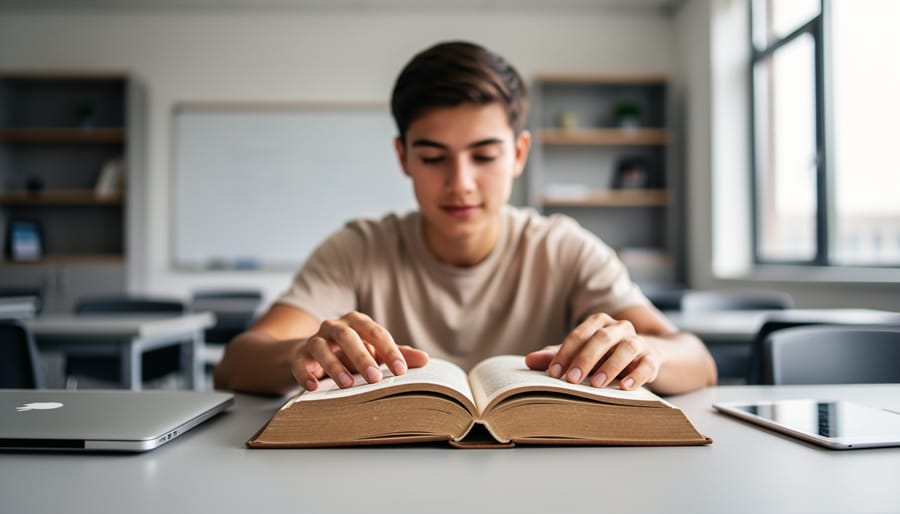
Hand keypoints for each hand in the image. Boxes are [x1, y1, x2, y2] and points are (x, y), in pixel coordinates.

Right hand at [291, 311, 428, 390]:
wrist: (310, 354)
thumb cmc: (349, 352)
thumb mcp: (373, 352)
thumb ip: (396, 354)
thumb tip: (425, 359)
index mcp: (357, 323)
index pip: (376, 333)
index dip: (389, 350)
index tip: (401, 370)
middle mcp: (335, 327)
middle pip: (348, 337)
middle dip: (362, 357)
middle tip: (375, 378)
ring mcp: (314, 340)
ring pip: (322, 348)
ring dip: (334, 366)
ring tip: (347, 384)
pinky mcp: (298, 356)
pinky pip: (300, 363)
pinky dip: (305, 374)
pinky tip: (313, 386)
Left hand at [524, 312, 660, 390]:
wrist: (644, 356)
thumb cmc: (605, 355)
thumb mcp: (581, 354)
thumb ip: (557, 356)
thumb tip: (529, 360)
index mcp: (598, 323)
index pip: (579, 335)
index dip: (565, 353)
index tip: (553, 373)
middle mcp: (619, 328)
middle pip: (602, 338)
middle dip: (585, 359)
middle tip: (571, 380)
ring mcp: (638, 341)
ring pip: (626, 348)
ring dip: (610, 366)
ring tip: (596, 384)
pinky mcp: (652, 358)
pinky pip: (646, 364)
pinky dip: (636, 375)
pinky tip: (624, 387)